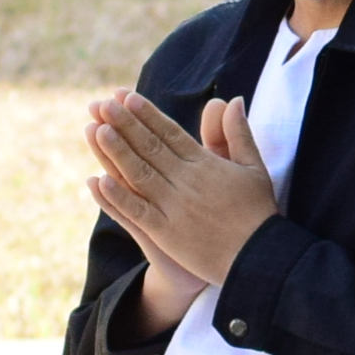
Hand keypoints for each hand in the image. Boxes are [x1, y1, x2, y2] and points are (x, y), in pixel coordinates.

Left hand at [87, 87, 281, 304]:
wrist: (259, 257)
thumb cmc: (257, 211)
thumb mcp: (253, 166)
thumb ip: (237, 133)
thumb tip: (230, 99)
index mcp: (206, 164)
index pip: (170, 133)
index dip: (147, 114)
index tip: (127, 97)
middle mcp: (187, 182)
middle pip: (150, 148)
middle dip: (125, 124)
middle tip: (103, 104)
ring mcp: (174, 207)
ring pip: (139, 174)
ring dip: (116, 152)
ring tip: (96, 129)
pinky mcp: (166, 232)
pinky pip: (137, 211)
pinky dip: (118, 197)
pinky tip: (99, 181)